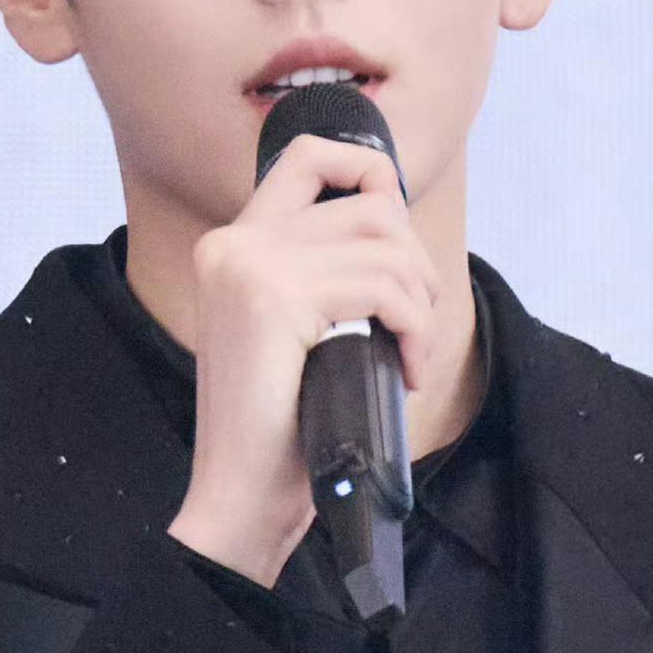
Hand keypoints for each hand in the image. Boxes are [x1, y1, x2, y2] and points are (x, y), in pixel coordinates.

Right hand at [167, 132, 437, 585]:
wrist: (241, 496)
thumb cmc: (281, 428)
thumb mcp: (299, 332)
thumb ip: (323, 275)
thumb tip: (395, 232)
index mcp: (231, 245)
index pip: (308, 156)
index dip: (371, 174)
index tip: (400, 242)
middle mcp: (233, 242)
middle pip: (365, 202)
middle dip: (415, 261)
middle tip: (417, 323)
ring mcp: (249, 264)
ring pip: (384, 244)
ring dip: (420, 304)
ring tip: (412, 355)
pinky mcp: (274, 296)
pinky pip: (382, 286)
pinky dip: (414, 328)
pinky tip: (406, 370)